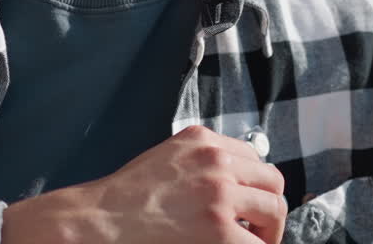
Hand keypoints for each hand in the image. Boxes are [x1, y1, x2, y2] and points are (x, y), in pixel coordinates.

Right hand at [1, 125, 286, 243]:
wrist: (98, 223)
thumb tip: (232, 186)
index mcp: (202, 141)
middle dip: (269, 207)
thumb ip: (200, 164)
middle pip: (272, 181)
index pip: (254, 157)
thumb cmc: (123, 201)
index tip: (251, 204)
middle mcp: (216, 160)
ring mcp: (220, 194)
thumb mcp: (166, 161)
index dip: (255, 185)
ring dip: (269, 231)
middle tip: (260, 230)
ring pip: (274, 210)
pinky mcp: (219, 229)